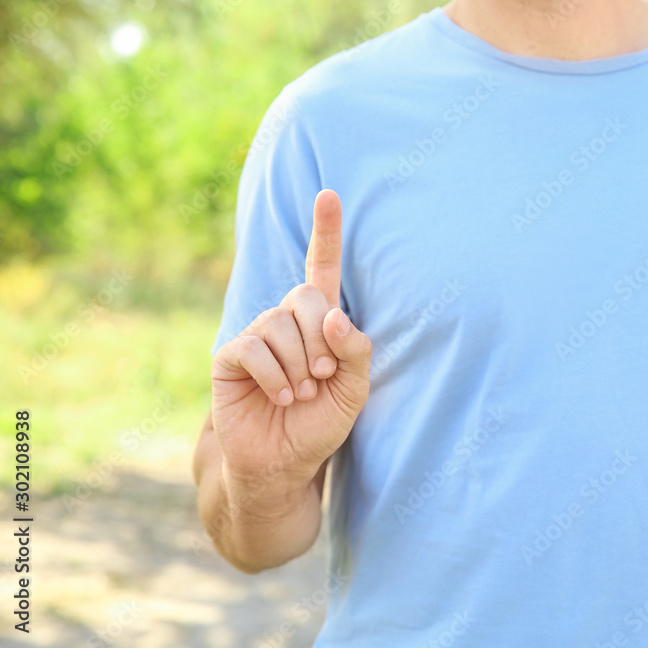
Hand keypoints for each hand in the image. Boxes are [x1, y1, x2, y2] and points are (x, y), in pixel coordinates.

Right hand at [211, 190, 371, 491]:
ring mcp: (256, 334)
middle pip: (305, 298)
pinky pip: (254, 349)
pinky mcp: (230, 355)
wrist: (284, 461)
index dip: (325, 232)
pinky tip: (279, 397)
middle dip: (320, 341)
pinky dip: (274, 377)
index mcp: (319, 322)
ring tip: (299, 394)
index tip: (329, 194)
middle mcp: (285, 320)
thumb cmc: (321, 422)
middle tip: (322, 377)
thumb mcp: (354, 389)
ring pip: (280, 327)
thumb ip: (355, 350)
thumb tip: (333, 314)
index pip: (322, 269)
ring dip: (299, 366)